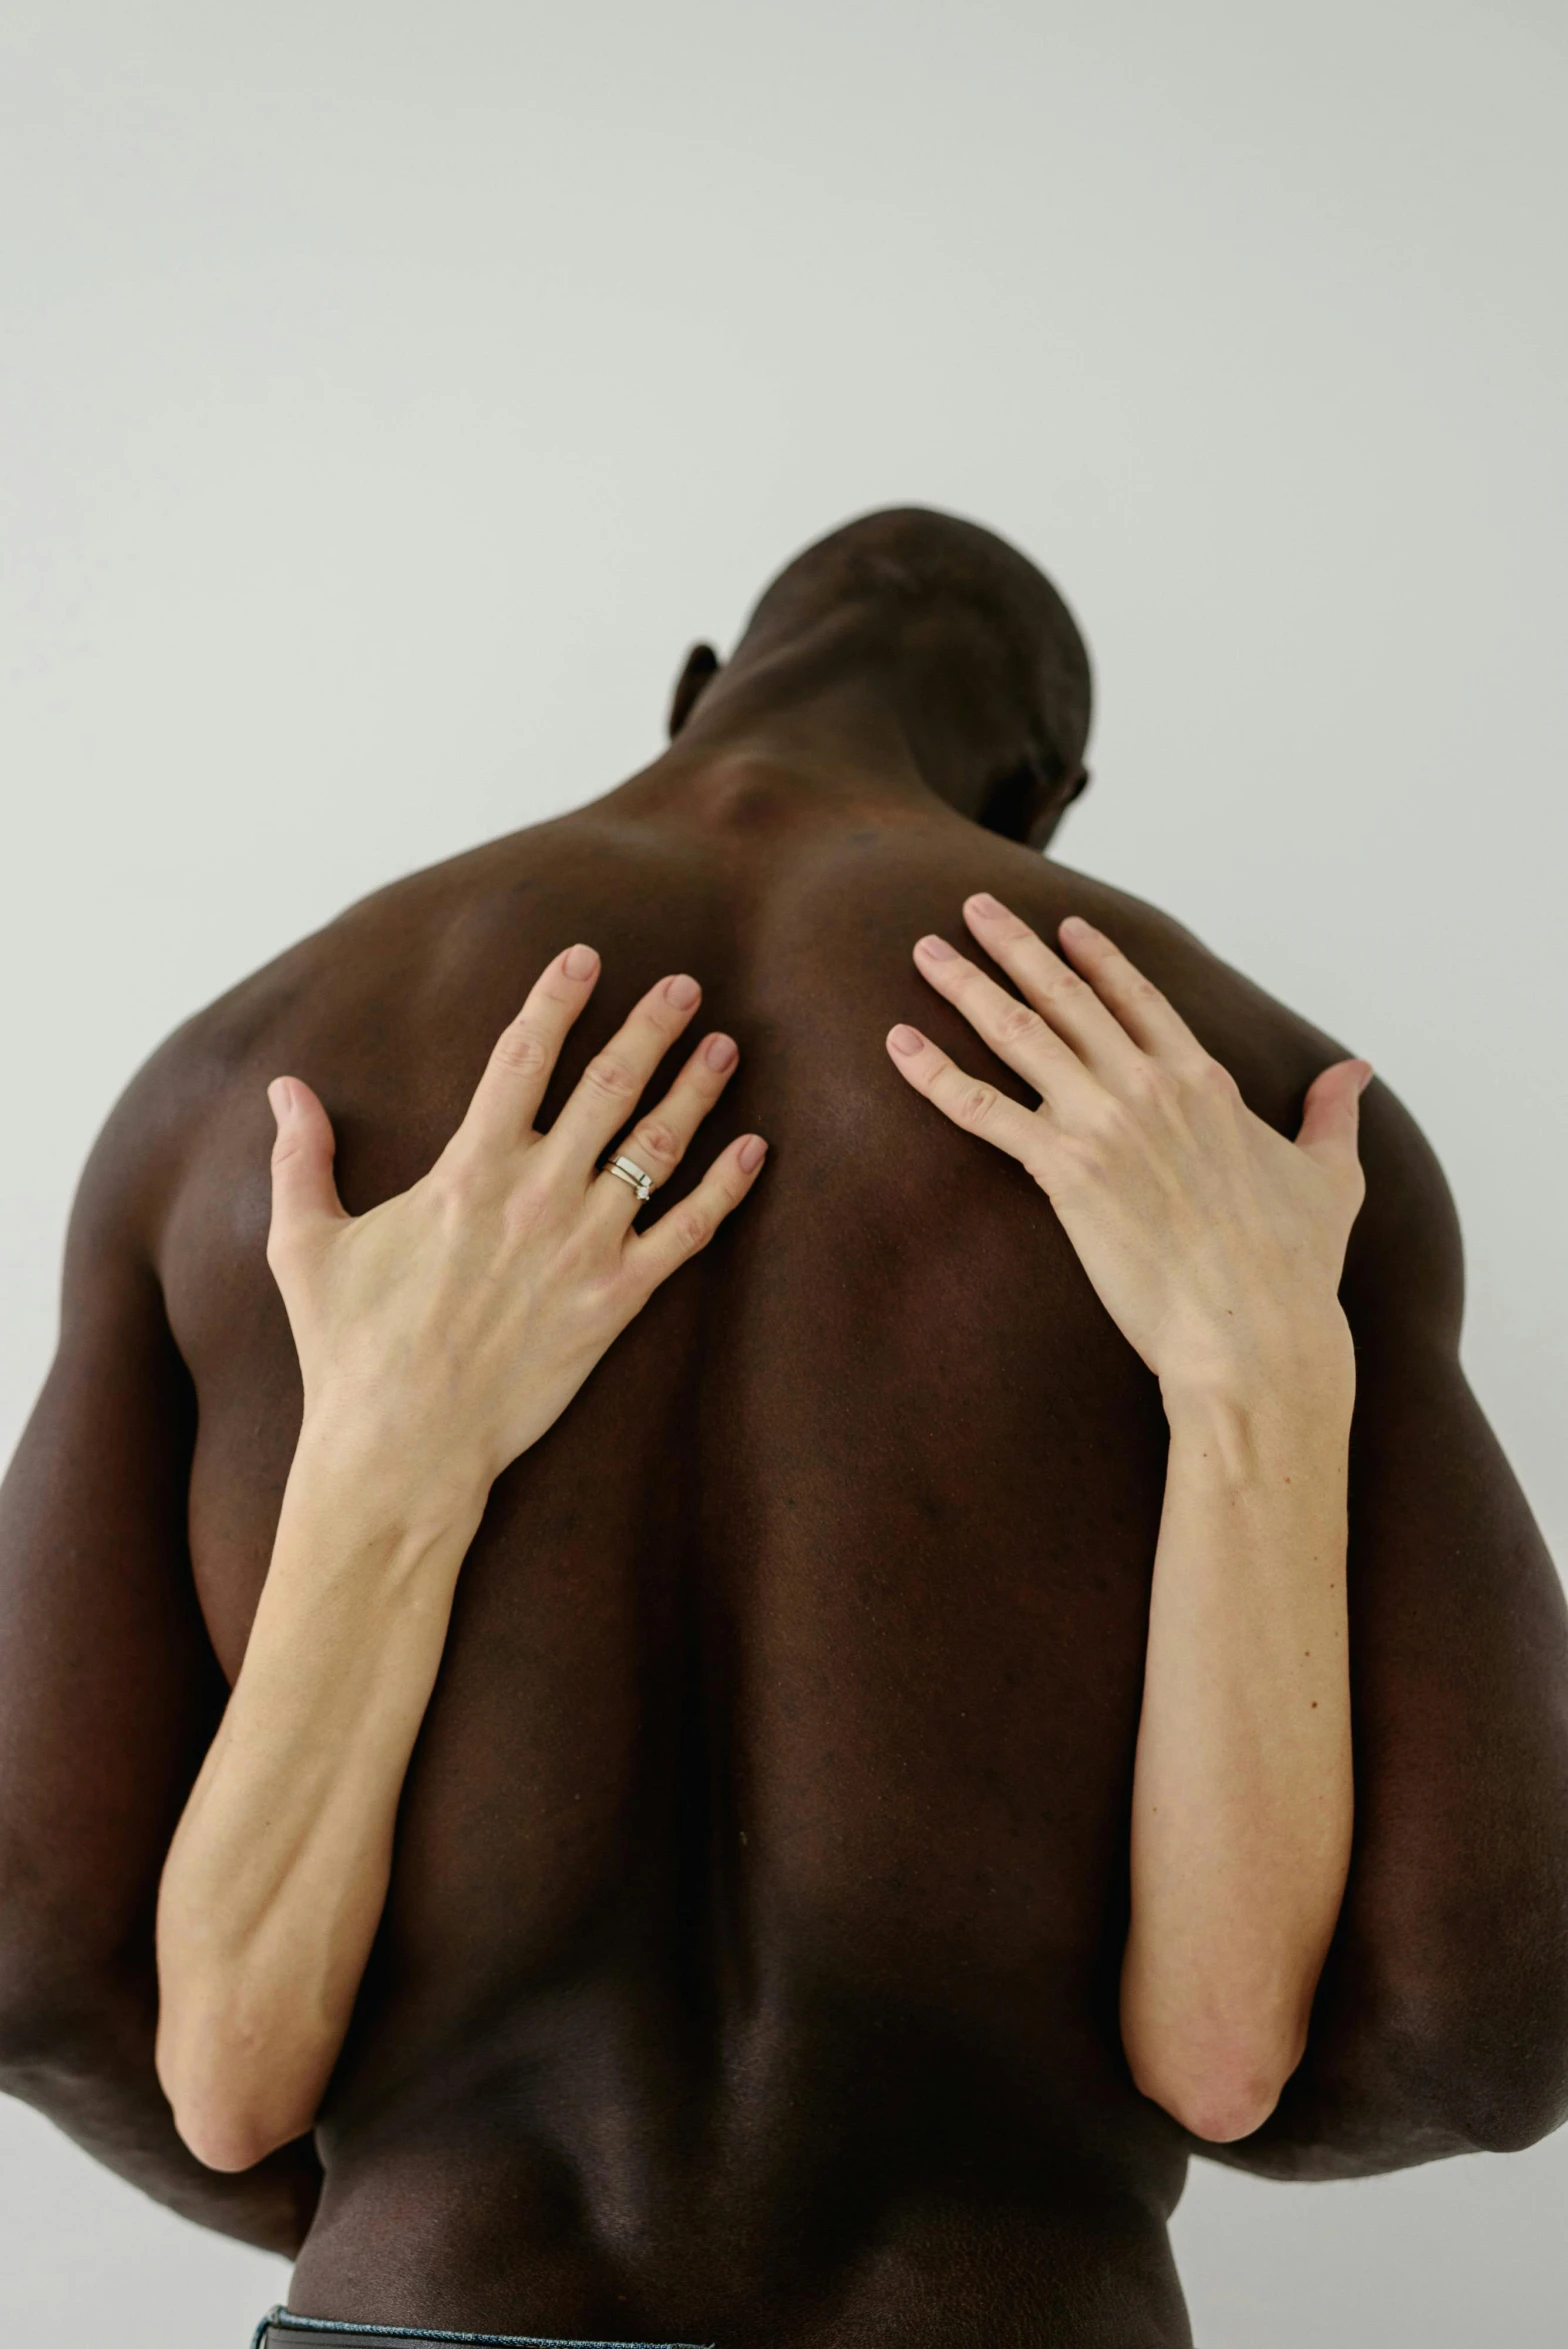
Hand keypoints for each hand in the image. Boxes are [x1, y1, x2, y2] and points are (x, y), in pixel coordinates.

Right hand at [265, 945, 765, 1494]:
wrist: (402, 1445)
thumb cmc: (348, 1347)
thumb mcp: (304, 1243)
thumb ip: (299, 1158)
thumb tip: (284, 1089)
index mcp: (469, 1168)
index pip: (524, 1056)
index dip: (558, 998)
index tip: (586, 956)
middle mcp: (536, 1193)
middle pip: (610, 1085)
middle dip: (652, 1027)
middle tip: (687, 984)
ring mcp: (584, 1246)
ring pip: (658, 1147)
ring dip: (697, 1089)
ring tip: (726, 1045)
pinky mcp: (616, 1301)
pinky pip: (687, 1232)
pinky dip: (726, 1188)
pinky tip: (755, 1150)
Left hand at [885, 894, 1369, 1395]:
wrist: (1253, 1330)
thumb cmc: (1295, 1268)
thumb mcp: (1332, 1177)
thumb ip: (1334, 1116)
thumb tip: (1357, 1072)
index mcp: (1205, 1081)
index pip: (1139, 997)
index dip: (1096, 958)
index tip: (1063, 926)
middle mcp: (1149, 1085)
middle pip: (1066, 996)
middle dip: (1013, 945)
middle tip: (971, 907)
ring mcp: (1103, 1122)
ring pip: (1017, 1033)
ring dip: (965, 986)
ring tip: (925, 950)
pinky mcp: (1064, 1170)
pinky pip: (982, 1110)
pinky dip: (935, 1074)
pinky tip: (897, 1043)